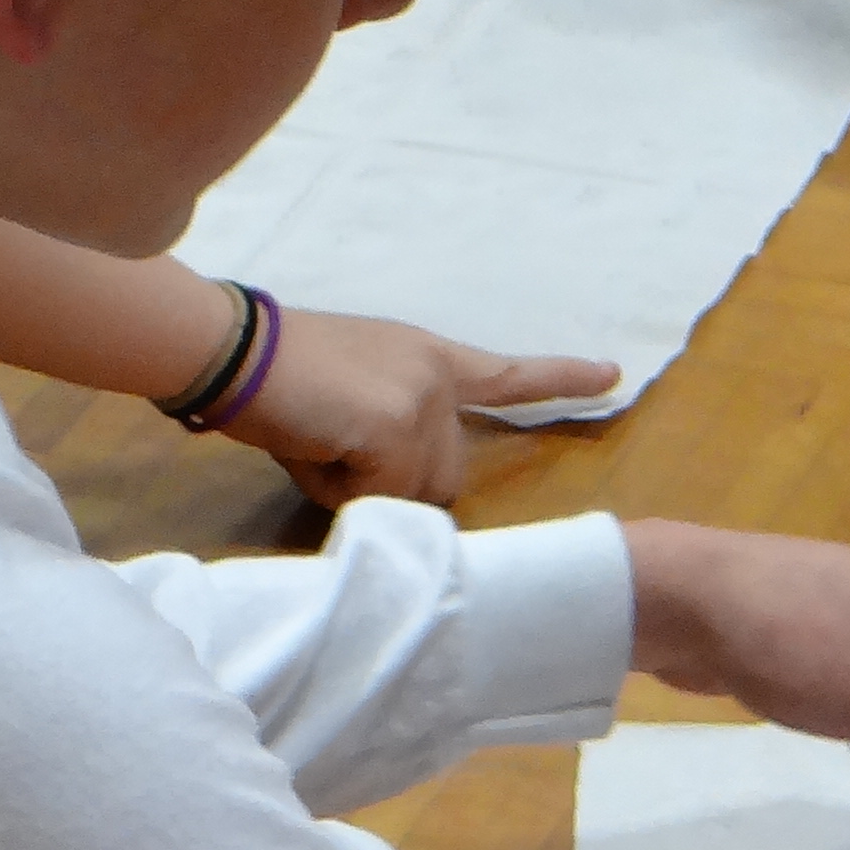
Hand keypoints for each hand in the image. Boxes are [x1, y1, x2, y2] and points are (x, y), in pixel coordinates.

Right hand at [221, 305, 617, 504]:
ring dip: (360, 491)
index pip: (508, 374)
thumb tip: (396, 494)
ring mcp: (423, 401)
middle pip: (443, 480)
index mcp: (430, 359)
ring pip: (410, 497)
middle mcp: (439, 377)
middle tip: (330, 443)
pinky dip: (338, 490)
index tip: (613, 375)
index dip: (561, 379)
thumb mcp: (351, 401)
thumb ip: (389, 436)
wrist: (236, 350)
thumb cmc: (277, 378)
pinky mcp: (397, 429)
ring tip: (316, 439)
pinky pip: (377, 500)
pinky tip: (312, 444)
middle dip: (389, 486)